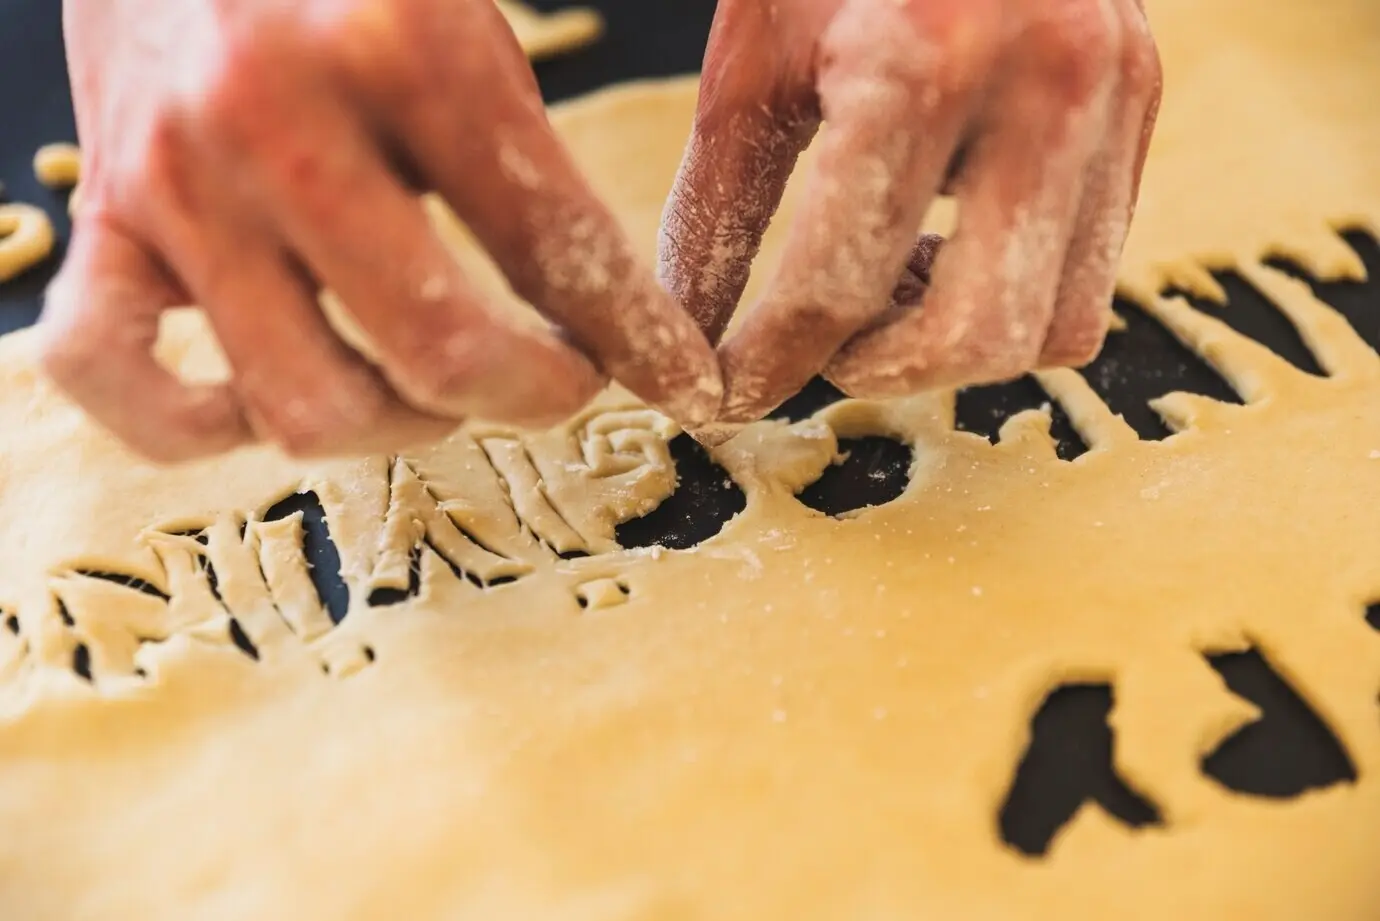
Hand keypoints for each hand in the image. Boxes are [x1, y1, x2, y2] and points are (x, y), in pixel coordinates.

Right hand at [41, 0, 721, 462]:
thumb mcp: (467, 16)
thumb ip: (529, 157)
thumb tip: (605, 311)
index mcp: (399, 44)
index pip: (551, 240)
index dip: (635, 333)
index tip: (676, 379)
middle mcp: (275, 121)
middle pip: (435, 351)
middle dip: (530, 393)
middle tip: (563, 381)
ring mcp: (175, 182)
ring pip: (300, 405)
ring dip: (396, 426)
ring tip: (433, 388)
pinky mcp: (97, 218)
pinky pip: (109, 375)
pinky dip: (192, 422)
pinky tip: (262, 399)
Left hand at [659, 0, 1161, 423]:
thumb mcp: (755, 63)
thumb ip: (718, 213)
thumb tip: (692, 350)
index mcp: (918, 62)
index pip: (835, 285)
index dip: (765, 364)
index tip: (724, 397)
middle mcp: (1042, 83)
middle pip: (973, 336)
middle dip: (875, 369)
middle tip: (817, 345)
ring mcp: (1115, 96)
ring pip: (1054, 328)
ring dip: (955, 343)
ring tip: (891, 284)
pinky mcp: (1148, 106)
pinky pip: (1093, 275)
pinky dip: (1014, 299)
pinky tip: (950, 247)